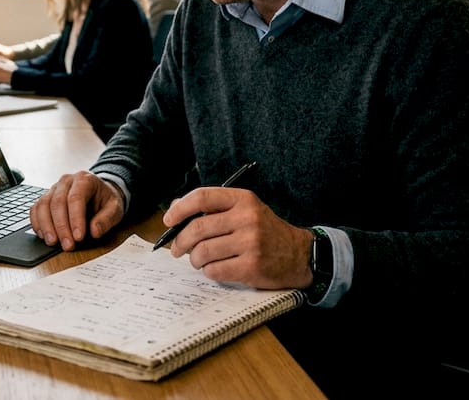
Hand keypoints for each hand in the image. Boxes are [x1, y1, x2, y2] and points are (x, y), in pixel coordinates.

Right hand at [30, 171, 124, 250]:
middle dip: (61, 227)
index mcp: (85, 180)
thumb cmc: (106, 201)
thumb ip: (106, 219)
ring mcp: (54, 189)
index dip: (75, 219)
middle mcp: (66, 181)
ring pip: (43, 205)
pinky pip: (36, 209)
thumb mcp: (115, 209)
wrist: (100, 193)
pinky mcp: (46, 198)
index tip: (79, 237)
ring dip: (46, 226)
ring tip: (53, 242)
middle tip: (67, 245)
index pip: (76, 198)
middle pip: (58, 202)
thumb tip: (94, 231)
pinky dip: (37, 223)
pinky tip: (43, 235)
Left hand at [162, 187, 313, 290]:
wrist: (299, 255)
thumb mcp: (244, 210)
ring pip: (202, 252)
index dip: (179, 209)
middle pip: (197, 228)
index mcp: (243, 199)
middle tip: (177, 249)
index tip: (169, 220)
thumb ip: (213, 208)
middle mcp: (247, 218)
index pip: (202, 198)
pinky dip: (209, 271)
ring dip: (195, 260)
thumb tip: (174, 210)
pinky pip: (214, 270)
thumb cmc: (265, 232)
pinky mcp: (251, 266)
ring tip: (199, 261)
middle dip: (180, 241)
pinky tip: (217, 268)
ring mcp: (250, 243)